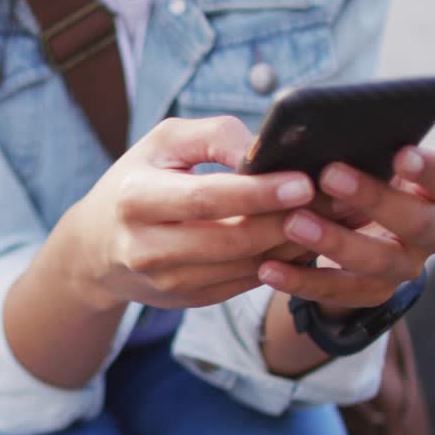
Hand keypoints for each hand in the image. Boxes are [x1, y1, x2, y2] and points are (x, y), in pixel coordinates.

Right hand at [65, 116, 314, 310]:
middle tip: (337, 199)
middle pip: (231, 239)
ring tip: (333, 217)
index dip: (257, 193)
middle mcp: (146, 247)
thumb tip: (267, 148)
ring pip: (245, 266)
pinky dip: (282, 261)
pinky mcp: (188, 300)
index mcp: (136, 198)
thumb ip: (215, 135)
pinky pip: (246, 282)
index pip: (204, 198)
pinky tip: (307, 239)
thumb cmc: (139, 180)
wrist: (97, 247)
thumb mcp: (163, 143)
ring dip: (295, 244)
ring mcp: (167, 281)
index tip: (304, 180)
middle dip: (288, 220)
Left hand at [256, 147, 434, 309]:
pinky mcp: (372, 293)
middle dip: (373, 198)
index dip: (427, 167)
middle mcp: (430, 230)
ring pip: (378, 261)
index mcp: (433, 190)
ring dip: (334, 241)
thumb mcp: (355, 162)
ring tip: (293, 223)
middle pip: (415, 221)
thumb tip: (293, 135)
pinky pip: (338, 291)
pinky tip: (268, 268)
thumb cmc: (351, 183)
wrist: (351, 237)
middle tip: (330, 175)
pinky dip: (301, 280)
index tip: (401, 153)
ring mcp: (404, 266)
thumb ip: (339, 148)